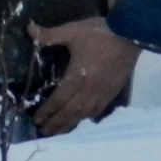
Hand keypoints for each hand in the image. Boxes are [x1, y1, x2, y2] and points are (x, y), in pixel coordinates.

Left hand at [29, 17, 141, 135]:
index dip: (48, 110)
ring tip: (58, 132)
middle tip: (44, 131)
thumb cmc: (99, 33)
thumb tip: (28, 29)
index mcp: (78, 75)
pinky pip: (98, 110)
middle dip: (56, 122)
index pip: (60, 98)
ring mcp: (103, 92)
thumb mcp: (72, 30)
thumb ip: (49, 34)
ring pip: (84, 114)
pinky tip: (81, 122)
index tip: (37, 119)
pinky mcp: (113, 91)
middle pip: (70, 111)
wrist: (131, 35)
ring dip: (70, 124)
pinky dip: (87, 118)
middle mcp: (90, 88)